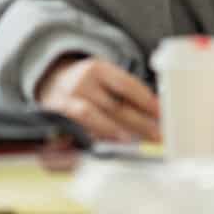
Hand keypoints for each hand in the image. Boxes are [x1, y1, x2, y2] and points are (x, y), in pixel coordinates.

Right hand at [37, 55, 161, 142]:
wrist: (51, 82)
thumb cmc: (90, 86)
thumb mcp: (107, 80)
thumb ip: (128, 95)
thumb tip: (157, 115)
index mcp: (97, 69)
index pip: (126, 85)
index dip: (146, 102)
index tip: (163, 115)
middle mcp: (80, 82)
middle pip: (114, 105)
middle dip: (139, 123)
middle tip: (158, 135)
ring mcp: (65, 99)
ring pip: (91, 116)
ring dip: (115, 131)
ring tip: (134, 141)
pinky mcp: (54, 115)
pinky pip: (75, 127)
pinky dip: (93, 137)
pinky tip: (108, 144)